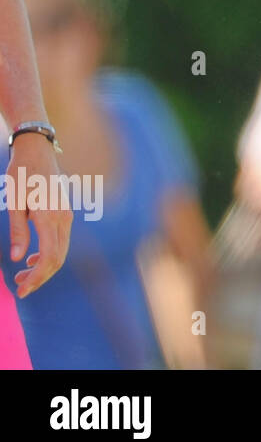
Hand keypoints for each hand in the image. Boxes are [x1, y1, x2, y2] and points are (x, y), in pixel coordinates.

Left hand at [6, 134, 72, 297]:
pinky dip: (48, 255)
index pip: (49, 257)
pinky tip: (31, 258)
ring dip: (43, 268)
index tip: (21, 290)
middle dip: (40, 277)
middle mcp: (63, 218)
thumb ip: (18, 230)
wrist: (37, 151)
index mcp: (50, 216)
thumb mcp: (14, 202)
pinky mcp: (64, 213)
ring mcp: (66, 216)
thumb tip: (19, 258)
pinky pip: (60, 241)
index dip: (36, 277)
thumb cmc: (21, 173)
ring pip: (60, 251)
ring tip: (21, 276)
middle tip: (19, 289)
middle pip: (57, 258)